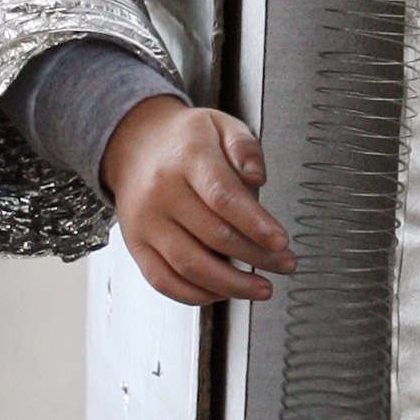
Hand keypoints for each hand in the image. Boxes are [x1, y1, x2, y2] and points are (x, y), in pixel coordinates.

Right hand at [101, 97, 295, 305]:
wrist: (134, 144)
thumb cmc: (185, 140)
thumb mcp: (221, 125)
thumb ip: (245, 147)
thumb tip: (257, 176)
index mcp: (187, 159)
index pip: (223, 197)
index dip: (256, 225)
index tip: (281, 242)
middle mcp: (161, 193)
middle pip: (213, 236)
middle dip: (256, 257)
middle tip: (285, 264)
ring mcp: (145, 223)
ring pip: (190, 266)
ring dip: (232, 285)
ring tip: (261, 288)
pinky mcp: (136, 245)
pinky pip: (164, 280)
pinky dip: (197, 295)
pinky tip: (224, 292)